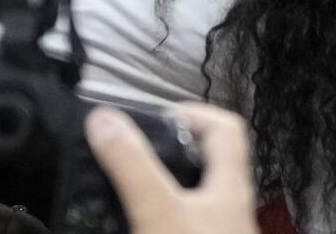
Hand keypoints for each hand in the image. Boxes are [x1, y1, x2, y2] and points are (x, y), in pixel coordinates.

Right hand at [88, 102, 255, 233]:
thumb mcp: (158, 209)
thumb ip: (134, 166)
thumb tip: (104, 120)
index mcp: (230, 184)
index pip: (226, 128)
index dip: (193, 112)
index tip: (157, 118)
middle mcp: (230, 205)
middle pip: (209, 160)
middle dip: (173, 149)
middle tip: (138, 150)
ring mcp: (220, 228)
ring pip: (196, 192)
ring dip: (166, 183)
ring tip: (132, 182)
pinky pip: (186, 219)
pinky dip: (162, 212)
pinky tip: (137, 220)